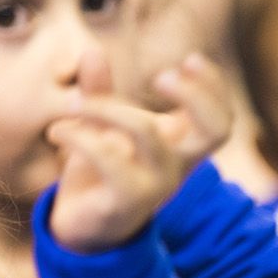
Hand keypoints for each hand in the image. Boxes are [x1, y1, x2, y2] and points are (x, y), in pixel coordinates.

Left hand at [45, 49, 232, 252]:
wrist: (81, 225)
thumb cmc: (100, 170)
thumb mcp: (101, 126)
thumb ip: (100, 91)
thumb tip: (92, 52)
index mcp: (180, 145)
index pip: (220, 118)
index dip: (213, 88)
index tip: (190, 59)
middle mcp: (177, 165)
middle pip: (214, 130)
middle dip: (195, 96)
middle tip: (161, 75)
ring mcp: (155, 185)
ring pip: (148, 133)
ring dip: (107, 108)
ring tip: (73, 103)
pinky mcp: (125, 202)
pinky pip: (110, 161)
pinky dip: (80, 137)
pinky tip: (57, 130)